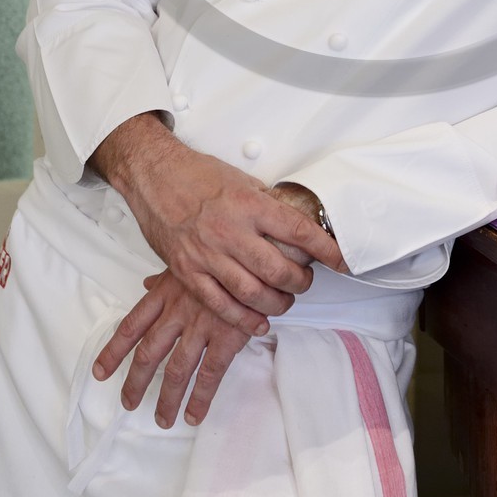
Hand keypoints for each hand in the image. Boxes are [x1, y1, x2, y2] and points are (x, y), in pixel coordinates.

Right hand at [91, 116, 347, 335]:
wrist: (154, 176)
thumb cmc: (197, 174)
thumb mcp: (242, 180)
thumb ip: (266, 205)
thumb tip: (292, 223)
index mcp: (249, 204)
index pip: (298, 231)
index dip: (326, 250)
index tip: (341, 259)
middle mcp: (231, 231)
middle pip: (279, 270)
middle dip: (301, 282)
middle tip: (306, 281)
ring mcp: (208, 254)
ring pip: (253, 292)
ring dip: (277, 303)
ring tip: (284, 301)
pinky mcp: (188, 271)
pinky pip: (220, 303)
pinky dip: (243, 318)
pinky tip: (257, 322)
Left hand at [93, 270, 248, 427]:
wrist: (255, 252)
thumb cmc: (220, 255)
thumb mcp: (186, 262)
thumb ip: (164, 279)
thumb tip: (145, 284)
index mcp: (165, 293)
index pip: (131, 326)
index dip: (113, 351)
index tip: (100, 372)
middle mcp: (177, 312)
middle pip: (148, 354)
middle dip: (135, 382)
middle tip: (129, 403)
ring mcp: (202, 325)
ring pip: (176, 370)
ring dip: (167, 399)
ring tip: (162, 419)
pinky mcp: (227, 336)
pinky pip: (209, 375)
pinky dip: (200, 399)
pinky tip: (193, 415)